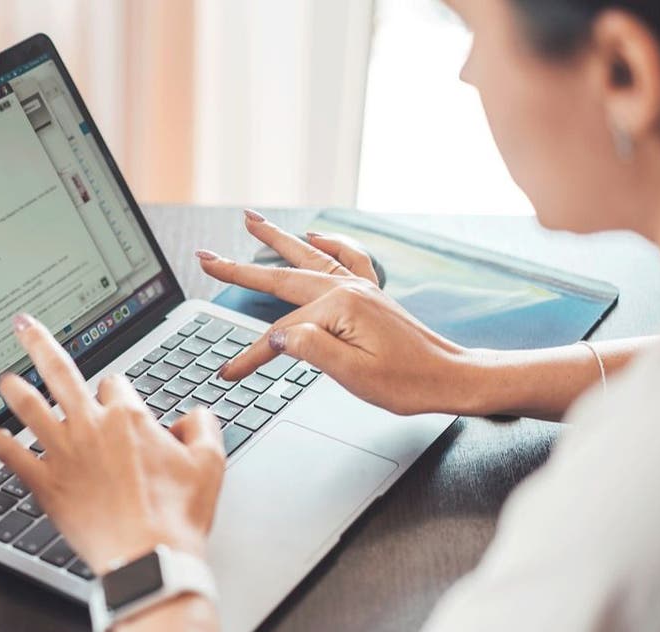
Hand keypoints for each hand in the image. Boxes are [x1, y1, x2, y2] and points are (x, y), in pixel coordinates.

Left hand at [0, 314, 225, 574]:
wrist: (149, 558)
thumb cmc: (177, 516)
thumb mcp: (211, 463)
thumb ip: (203, 426)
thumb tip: (193, 415)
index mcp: (128, 417)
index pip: (115, 384)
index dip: (118, 393)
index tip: (118, 405)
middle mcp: (91, 427)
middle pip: (59, 372)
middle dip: (39, 343)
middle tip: (23, 326)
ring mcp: (64, 455)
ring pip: (31, 409)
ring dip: (15, 391)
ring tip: (5, 379)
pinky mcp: (47, 486)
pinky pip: (15, 459)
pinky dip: (1, 447)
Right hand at [196, 210, 477, 415]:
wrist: (452, 378)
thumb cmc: (409, 383)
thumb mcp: (355, 376)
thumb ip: (312, 350)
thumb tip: (277, 335)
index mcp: (341, 309)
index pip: (281, 334)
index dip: (251, 355)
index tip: (228, 373)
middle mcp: (349, 289)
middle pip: (282, 278)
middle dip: (240, 268)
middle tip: (206, 256)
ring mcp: (361, 287)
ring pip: (308, 257)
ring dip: (276, 239)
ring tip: (250, 220)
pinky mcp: (371, 294)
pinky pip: (346, 258)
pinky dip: (328, 244)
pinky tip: (315, 236)